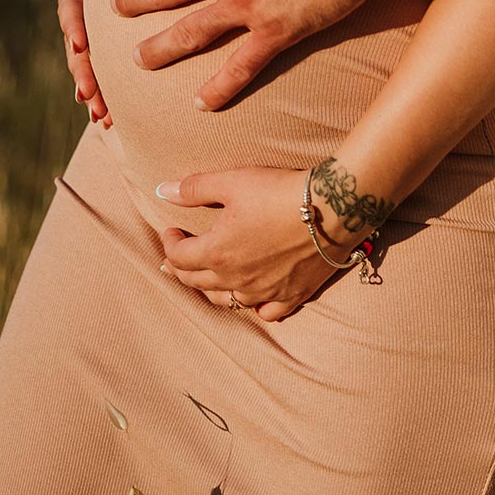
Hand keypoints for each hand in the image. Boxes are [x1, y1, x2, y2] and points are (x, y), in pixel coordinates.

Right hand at [56, 0, 109, 125]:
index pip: (71, 5)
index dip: (74, 24)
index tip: (80, 44)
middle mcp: (80, 11)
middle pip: (76, 45)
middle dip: (82, 71)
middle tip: (89, 95)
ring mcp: (91, 31)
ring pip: (87, 65)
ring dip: (92, 90)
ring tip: (101, 116)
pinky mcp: (106, 46)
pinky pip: (104, 71)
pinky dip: (105, 94)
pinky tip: (109, 119)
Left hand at [155, 166, 339, 319]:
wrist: (331, 208)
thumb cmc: (280, 192)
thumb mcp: (233, 181)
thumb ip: (195, 188)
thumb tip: (163, 191)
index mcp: (217, 253)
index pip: (179, 258)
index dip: (169, 244)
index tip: (170, 232)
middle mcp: (236, 280)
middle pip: (196, 282)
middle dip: (181, 268)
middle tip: (176, 258)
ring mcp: (263, 293)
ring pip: (226, 301)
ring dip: (210, 289)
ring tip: (206, 278)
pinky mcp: (291, 296)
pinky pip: (265, 313)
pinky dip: (253, 307)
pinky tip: (251, 298)